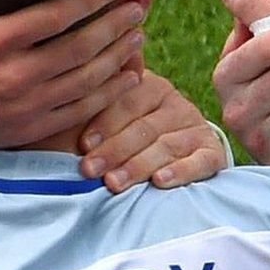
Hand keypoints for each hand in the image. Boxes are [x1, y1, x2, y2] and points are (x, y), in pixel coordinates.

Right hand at [0, 0, 144, 161]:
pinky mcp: (32, 128)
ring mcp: (28, 104)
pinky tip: (129, 78)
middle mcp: (17, 73)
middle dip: (114, 27)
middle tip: (138, 9)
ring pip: (87, 79)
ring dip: (118, 57)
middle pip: (81, 47)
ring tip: (139, 37)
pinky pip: (80, 110)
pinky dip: (109, 94)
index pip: (55, 16)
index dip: (89, 0)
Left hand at [77, 73, 227, 190]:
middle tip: (89, 170)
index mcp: (149, 86)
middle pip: (144, 127)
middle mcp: (175, 103)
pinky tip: (159, 181)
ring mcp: (194, 127)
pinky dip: (180, 171)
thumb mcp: (110, 116)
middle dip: (114, 150)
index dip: (104, 122)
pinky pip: (199, 161)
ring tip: (114, 183)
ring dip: (138, 165)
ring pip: (167, 145)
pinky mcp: (212, 152)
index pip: (127, 102)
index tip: (83, 144)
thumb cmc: (122, 137)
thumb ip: (91, 106)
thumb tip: (57, 95)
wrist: (175, 157)